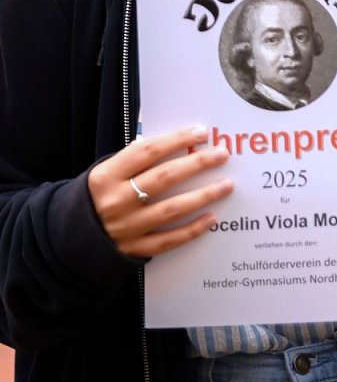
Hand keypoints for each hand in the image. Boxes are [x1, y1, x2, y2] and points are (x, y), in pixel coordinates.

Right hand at [87, 125, 232, 258]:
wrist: (66, 240)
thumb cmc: (95, 198)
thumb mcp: (104, 173)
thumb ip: (132, 159)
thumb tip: (169, 142)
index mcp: (106, 177)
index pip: (147, 152)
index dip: (177, 140)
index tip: (202, 132)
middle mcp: (116, 201)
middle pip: (164, 178)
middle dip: (197, 164)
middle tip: (222, 154)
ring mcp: (126, 227)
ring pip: (171, 209)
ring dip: (203, 196)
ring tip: (227, 185)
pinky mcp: (133, 249)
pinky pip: (168, 240)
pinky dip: (192, 230)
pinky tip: (212, 218)